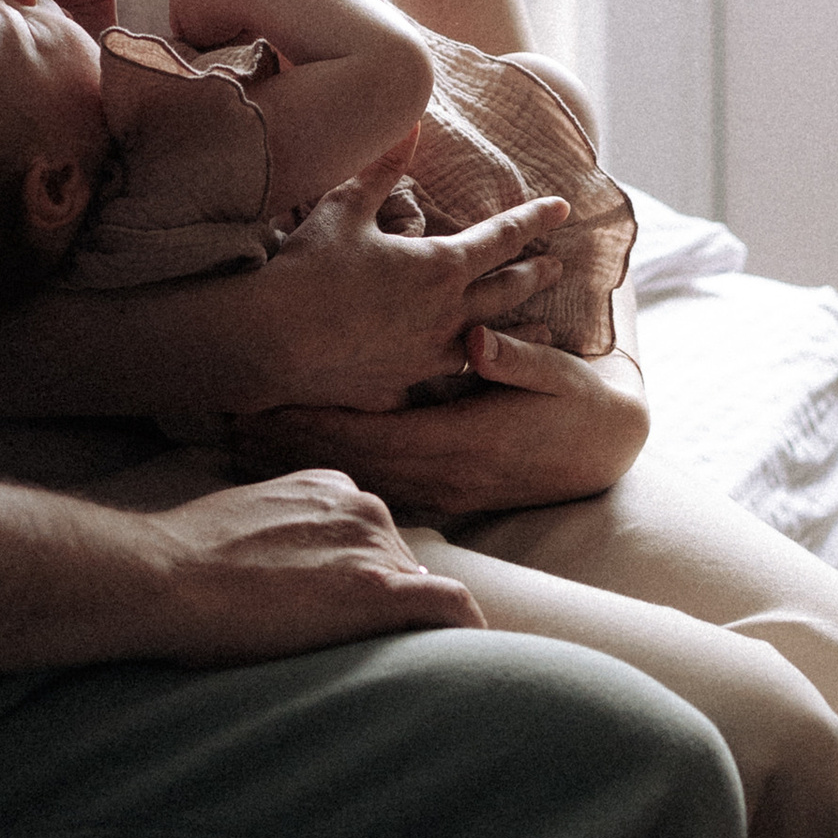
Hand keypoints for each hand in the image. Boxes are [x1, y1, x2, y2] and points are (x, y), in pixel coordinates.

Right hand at [137, 467, 484, 656]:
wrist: (163, 577)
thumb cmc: (184, 560)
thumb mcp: (243, 522)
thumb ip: (282, 535)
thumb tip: (289, 573)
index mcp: (329, 487)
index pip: (370, 536)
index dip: (363, 577)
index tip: (348, 612)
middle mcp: (360, 506)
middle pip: (399, 562)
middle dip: (387, 601)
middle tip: (363, 647)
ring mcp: (370, 546)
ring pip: (421, 585)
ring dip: (412, 622)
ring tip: (399, 662)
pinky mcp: (377, 591)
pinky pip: (449, 605)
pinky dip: (464, 627)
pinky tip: (467, 653)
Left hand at [225, 334, 651, 519]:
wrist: (608, 452)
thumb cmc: (581, 406)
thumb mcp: (559, 377)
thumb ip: (516, 360)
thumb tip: (475, 341)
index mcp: (465, 442)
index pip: (373, 436)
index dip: (318, 423)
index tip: (269, 405)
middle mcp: (446, 476)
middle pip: (351, 464)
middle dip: (290, 447)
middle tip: (230, 424)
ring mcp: (444, 492)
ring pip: (356, 481)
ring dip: (303, 464)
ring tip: (242, 443)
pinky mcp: (443, 496)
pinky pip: (376, 488)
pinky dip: (331, 475)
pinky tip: (291, 466)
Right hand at [233, 170, 569, 413]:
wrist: (268, 343)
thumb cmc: (306, 270)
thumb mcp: (346, 207)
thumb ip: (384, 169)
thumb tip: (412, 126)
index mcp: (439, 266)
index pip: (502, 236)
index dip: (534, 218)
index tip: (563, 208)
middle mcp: (446, 314)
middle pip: (507, 290)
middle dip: (535, 273)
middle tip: (558, 267)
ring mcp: (427, 356)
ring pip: (491, 341)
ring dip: (522, 331)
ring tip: (545, 329)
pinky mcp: (403, 387)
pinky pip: (449, 380)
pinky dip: (470, 371)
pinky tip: (474, 372)